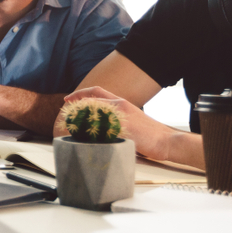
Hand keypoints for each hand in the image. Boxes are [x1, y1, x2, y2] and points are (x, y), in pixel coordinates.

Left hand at [58, 86, 175, 160]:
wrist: (166, 141)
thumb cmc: (149, 134)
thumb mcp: (130, 120)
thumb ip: (115, 118)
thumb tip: (98, 123)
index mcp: (121, 103)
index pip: (97, 91)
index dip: (80, 93)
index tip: (68, 98)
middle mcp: (120, 106)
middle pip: (91, 100)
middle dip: (75, 104)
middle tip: (64, 111)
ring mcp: (121, 116)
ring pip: (94, 112)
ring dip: (81, 118)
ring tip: (71, 125)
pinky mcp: (123, 127)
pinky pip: (101, 127)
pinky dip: (91, 130)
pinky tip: (84, 135)